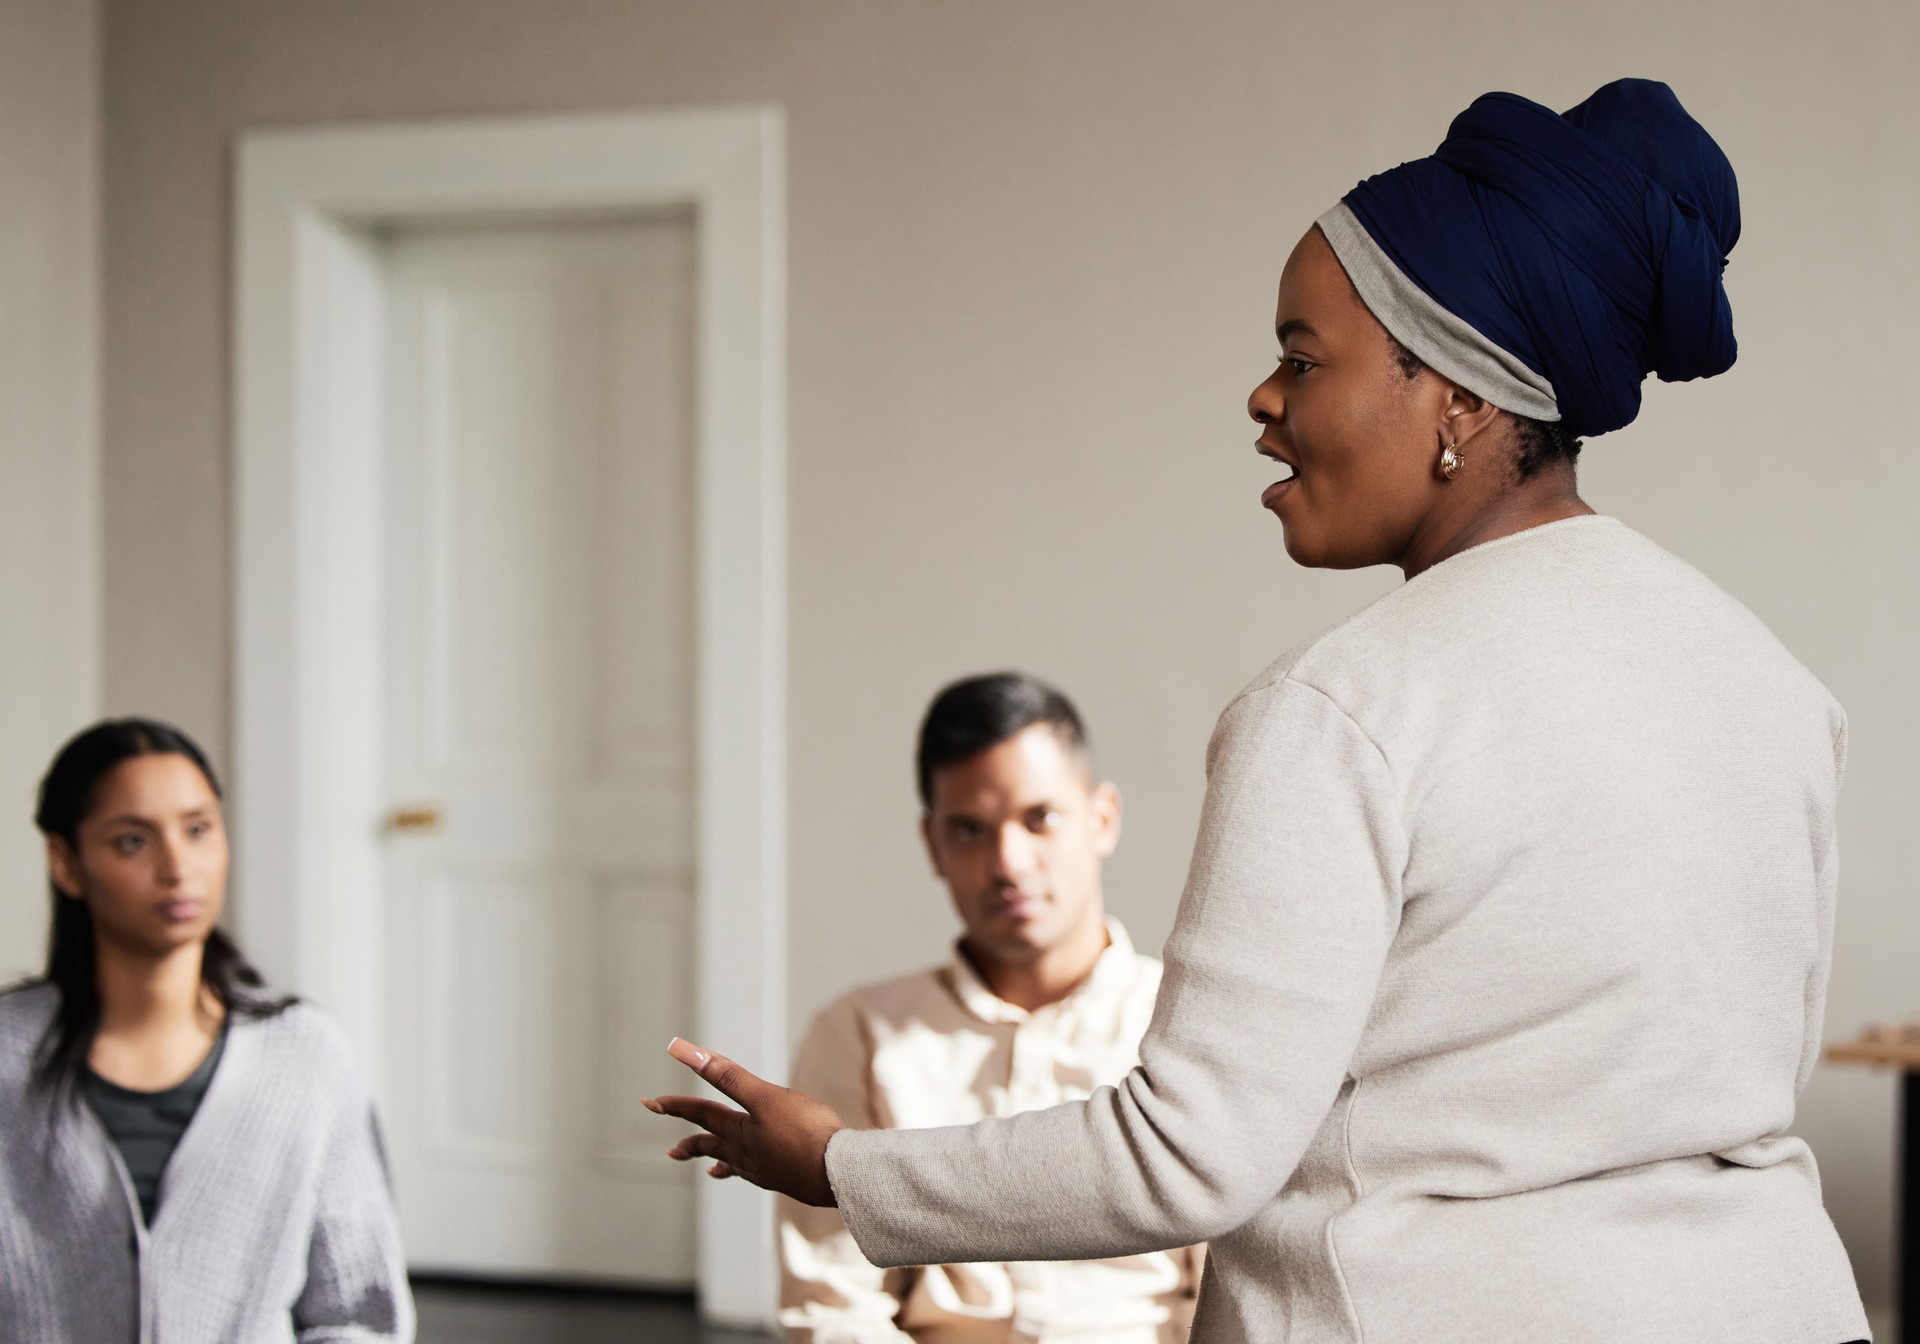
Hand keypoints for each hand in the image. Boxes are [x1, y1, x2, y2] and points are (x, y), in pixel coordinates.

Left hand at [643, 1038, 843, 1206]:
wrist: (835, 1172)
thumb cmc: (803, 1131)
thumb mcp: (764, 1096)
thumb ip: (727, 1075)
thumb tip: (685, 1052)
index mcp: (739, 1130)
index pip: (700, 1113)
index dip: (675, 1105)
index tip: (651, 1103)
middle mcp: (745, 1152)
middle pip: (710, 1144)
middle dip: (689, 1143)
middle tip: (670, 1150)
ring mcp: (764, 1168)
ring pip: (732, 1163)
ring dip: (716, 1161)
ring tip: (706, 1168)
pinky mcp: (784, 1178)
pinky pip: (756, 1175)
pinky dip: (748, 1173)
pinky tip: (754, 1174)